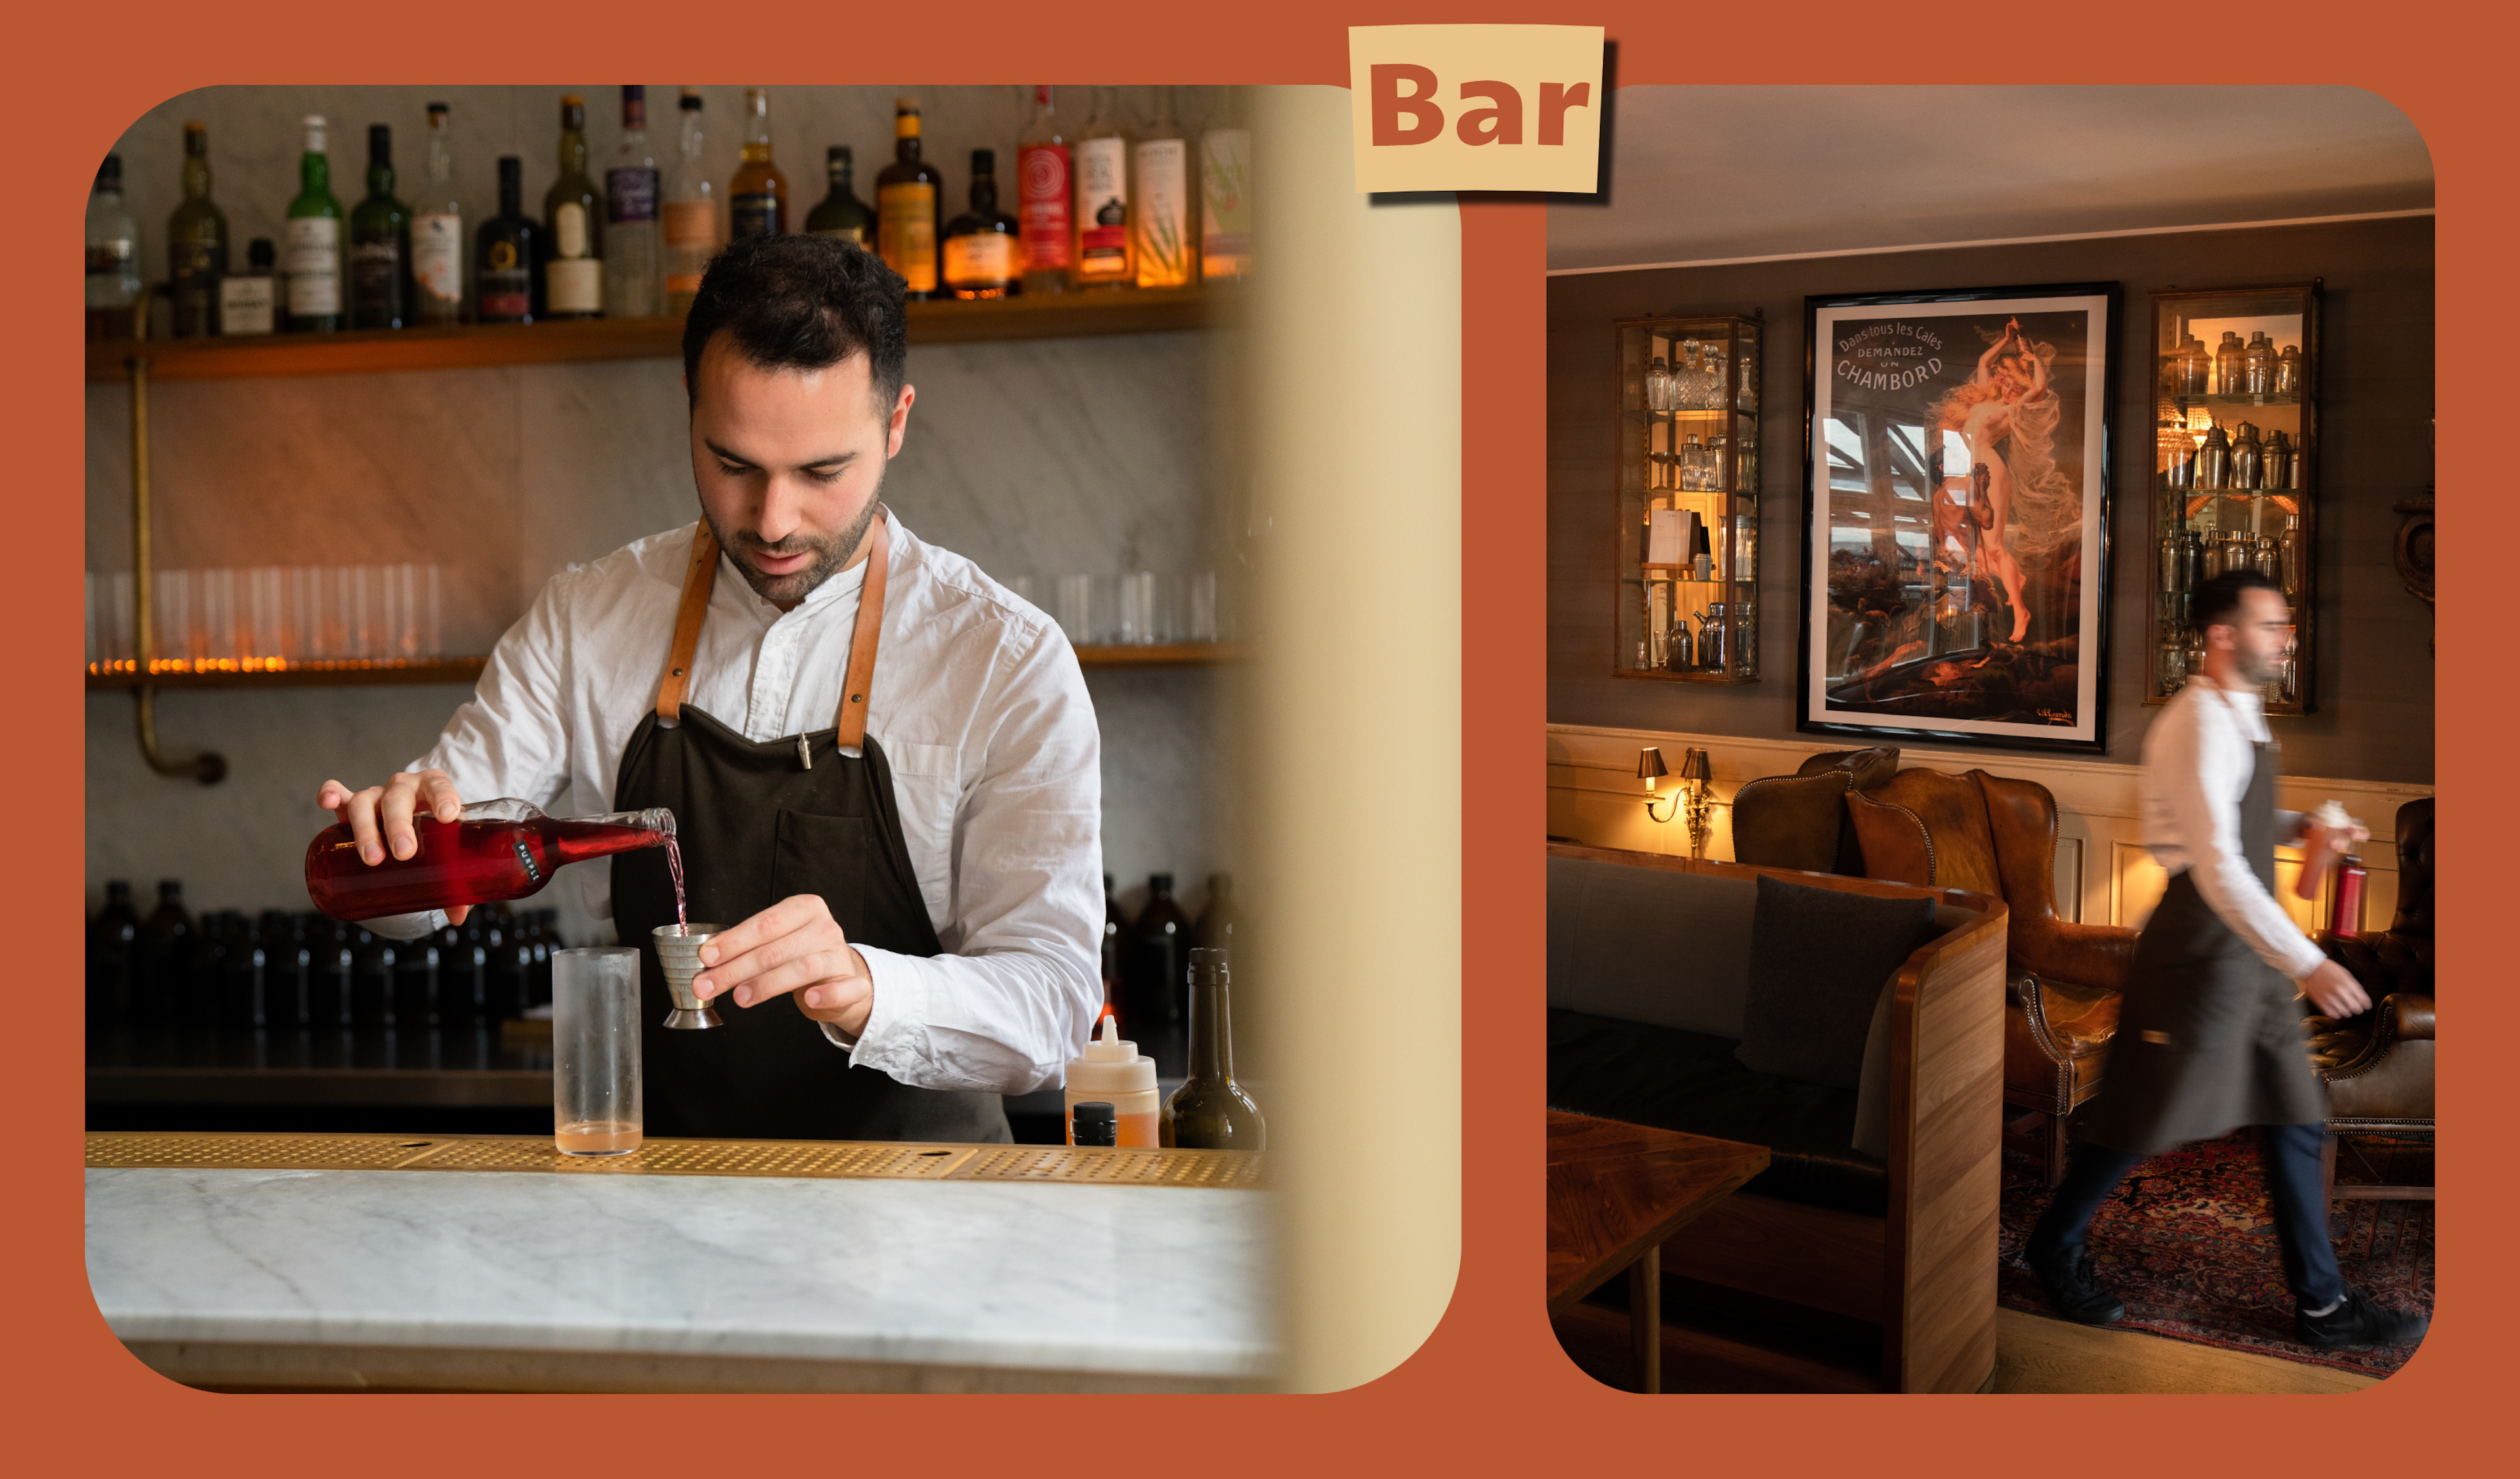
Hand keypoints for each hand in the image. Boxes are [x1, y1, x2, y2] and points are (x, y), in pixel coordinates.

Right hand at [314, 770, 470, 924]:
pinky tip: (327, 802)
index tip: (447, 816)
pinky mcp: (353, 805)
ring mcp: (377, 796)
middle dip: (399, 825)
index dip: (443, 797)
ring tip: (373, 858)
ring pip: (365, 802)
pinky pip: (340, 796)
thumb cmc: (436, 836)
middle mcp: (403, 788)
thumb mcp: (448, 852)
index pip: (439, 785)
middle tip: (404, 853)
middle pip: (397, 799)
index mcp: (433, 790)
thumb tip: (457, 916)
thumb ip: (454, 883)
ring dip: (366, 828)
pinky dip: (332, 794)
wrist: (414, 825)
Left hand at [692, 893, 872, 1035]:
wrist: (840, 977)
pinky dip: (826, 995)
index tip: (707, 957)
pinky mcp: (854, 984)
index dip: (733, 942)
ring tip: (739, 997)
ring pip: (802, 968)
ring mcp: (840, 956)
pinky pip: (842, 990)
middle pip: (775, 949)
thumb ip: (747, 946)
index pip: (765, 924)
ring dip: (766, 984)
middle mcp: (825, 928)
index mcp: (805, 908)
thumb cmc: (799, 955)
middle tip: (707, 986)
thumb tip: (707, 960)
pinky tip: (809, 999)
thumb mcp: (776, 941)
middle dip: (735, 969)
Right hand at [2297, 960, 2369, 1019]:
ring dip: (2346, 1011)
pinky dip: (2336, 1014)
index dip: (2366, 1005)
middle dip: (2358, 1009)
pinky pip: (2332, 1014)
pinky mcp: (2320, 1001)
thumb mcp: (2345, 974)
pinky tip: (2335, 1009)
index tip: (2366, 1006)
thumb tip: (2363, 1000)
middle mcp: (2339, 991)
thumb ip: (2354, 987)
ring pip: (2344, 1013)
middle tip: (2355, 1007)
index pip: (2363, 1000)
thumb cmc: (2329, 970)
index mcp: (2348, 983)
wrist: (2310, 967)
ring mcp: (2329, 997)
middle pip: (2355, 1009)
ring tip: (2344, 1008)